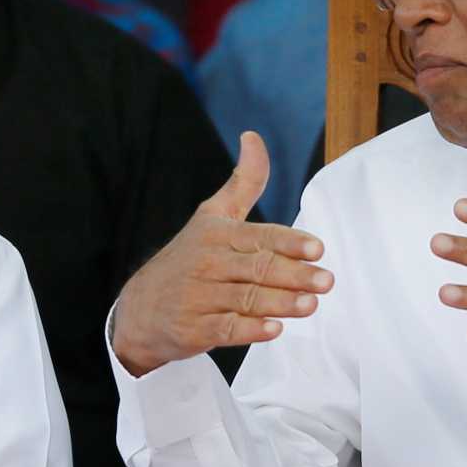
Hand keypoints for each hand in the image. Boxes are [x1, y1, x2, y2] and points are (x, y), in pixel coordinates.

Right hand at [112, 132, 333, 376]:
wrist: (139, 308)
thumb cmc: (187, 259)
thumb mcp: (211, 217)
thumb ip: (243, 182)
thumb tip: (253, 137)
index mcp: (217, 234)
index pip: (258, 236)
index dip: (289, 242)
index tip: (316, 248)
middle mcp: (208, 263)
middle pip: (257, 268)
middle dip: (294, 274)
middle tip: (326, 280)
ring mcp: (200, 297)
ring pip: (247, 299)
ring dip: (280, 303)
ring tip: (310, 305)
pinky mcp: (195, 328)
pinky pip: (226, 329)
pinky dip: (250, 330)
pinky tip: (273, 329)